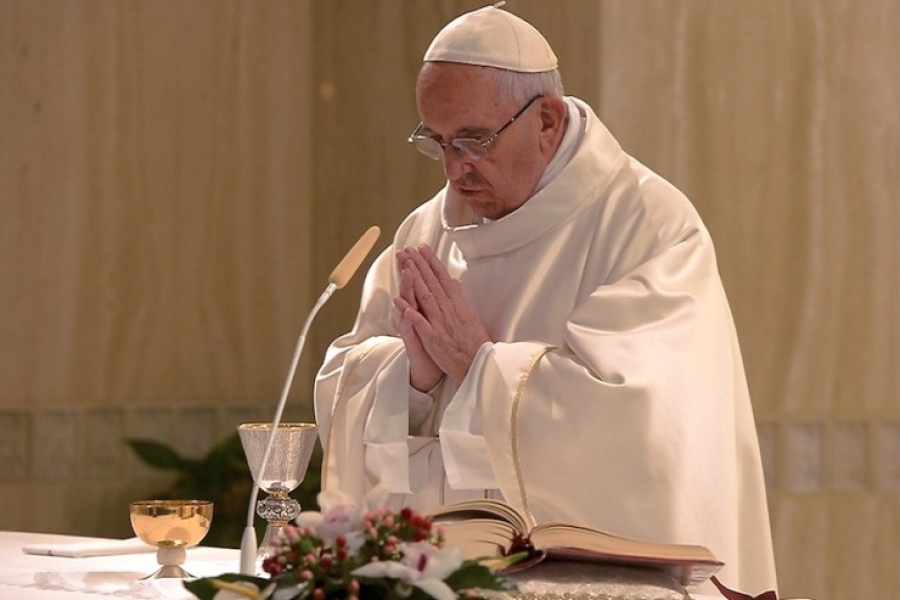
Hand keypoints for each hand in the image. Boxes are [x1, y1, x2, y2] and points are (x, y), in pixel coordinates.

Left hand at [393, 244, 490, 386]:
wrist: (477, 363)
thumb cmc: (474, 340)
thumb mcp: (470, 314)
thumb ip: (460, 297)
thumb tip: (454, 282)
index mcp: (457, 303)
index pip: (442, 277)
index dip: (431, 262)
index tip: (423, 248)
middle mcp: (448, 310)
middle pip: (431, 283)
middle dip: (419, 264)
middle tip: (408, 249)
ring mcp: (440, 323)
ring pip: (425, 297)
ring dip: (414, 280)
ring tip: (405, 265)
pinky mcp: (433, 339)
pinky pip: (420, 324)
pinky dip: (412, 312)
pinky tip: (401, 302)